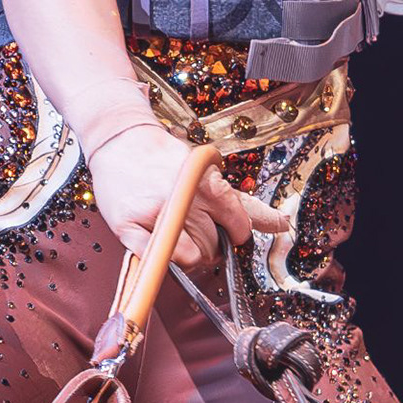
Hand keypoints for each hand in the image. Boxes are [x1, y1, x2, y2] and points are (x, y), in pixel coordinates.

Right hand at [87, 123, 289, 270]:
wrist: (119, 140)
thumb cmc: (166, 159)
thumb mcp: (209, 172)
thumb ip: (245, 204)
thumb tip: (283, 224)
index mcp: (209, 184)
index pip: (239, 228)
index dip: (234, 231)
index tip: (224, 224)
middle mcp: (185, 199)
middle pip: (215, 247)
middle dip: (209, 241)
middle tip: (192, 221)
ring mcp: (157, 215)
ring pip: (193, 258)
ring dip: (189, 251)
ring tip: (176, 228)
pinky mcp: (131, 229)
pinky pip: (163, 262)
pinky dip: (166, 257)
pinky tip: (161, 238)